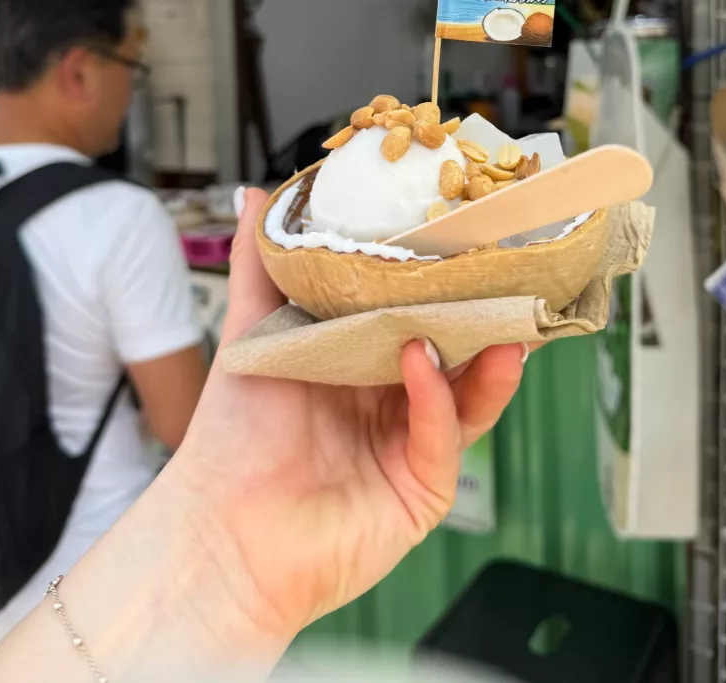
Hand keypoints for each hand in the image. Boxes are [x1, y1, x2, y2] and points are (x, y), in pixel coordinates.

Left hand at [172, 189, 523, 641]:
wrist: (219, 531)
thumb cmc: (234, 434)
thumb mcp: (252, 332)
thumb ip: (262, 263)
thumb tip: (255, 192)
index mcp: (366, 361)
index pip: (421, 311)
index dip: (445, 279)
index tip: (467, 236)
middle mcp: (398, 400)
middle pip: (458, 349)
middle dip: (484, 312)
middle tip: (506, 269)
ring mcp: (415, 444)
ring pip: (469, 393)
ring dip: (485, 354)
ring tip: (498, 315)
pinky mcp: (422, 488)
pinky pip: (442, 435)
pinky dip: (437, 397)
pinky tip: (421, 361)